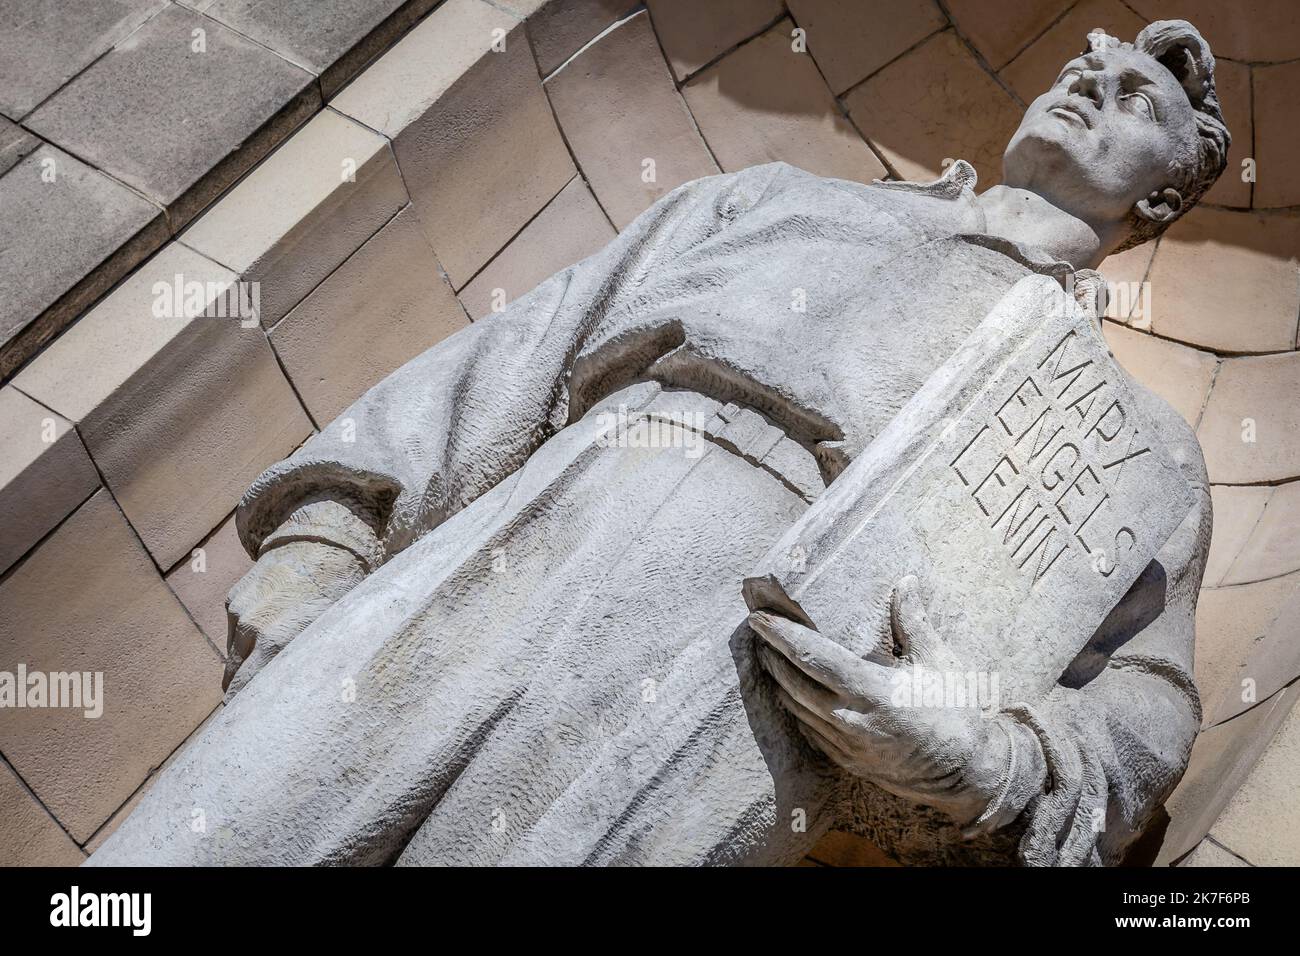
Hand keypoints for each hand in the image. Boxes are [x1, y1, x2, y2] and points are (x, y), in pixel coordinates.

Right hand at [223, 540, 365, 696]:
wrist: (322, 544)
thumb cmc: (338, 592)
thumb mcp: (332, 633)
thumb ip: (308, 665)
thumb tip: (301, 698)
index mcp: (278, 642)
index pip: (247, 691)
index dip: (248, 709)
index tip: (250, 723)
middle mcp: (253, 629)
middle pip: (232, 679)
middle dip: (239, 695)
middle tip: (250, 709)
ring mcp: (239, 612)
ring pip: (232, 657)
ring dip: (242, 667)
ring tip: (261, 671)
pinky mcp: (233, 599)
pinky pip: (234, 632)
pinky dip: (244, 639)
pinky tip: (265, 634)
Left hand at [750, 575, 1018, 826]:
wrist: (969, 774)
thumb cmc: (957, 714)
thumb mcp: (938, 662)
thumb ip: (913, 621)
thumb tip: (905, 581)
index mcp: (872, 692)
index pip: (813, 658)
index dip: (783, 635)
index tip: (759, 616)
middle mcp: (852, 720)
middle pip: (793, 682)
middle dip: (771, 653)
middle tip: (757, 628)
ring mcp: (846, 745)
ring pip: (796, 708)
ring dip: (778, 680)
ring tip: (767, 654)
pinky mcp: (847, 762)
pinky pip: (808, 730)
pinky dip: (794, 707)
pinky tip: (790, 691)